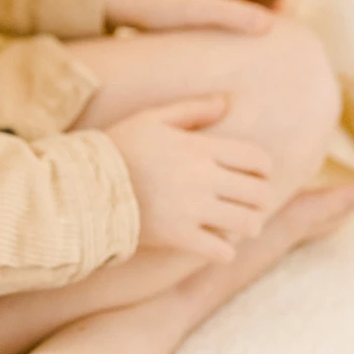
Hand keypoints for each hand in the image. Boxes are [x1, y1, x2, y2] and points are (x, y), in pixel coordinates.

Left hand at [104, 0, 300, 36]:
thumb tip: (271, 24)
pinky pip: (246, 7)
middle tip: (265, 38)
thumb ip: (233, 14)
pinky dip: (250, 21)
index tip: (274, 26)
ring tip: (250, 43)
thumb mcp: (196, 11)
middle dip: (283, 11)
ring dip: (266, 18)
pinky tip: (233, 41)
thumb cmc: (158, 4)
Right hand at [105, 93, 274, 260]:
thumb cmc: (120, 146)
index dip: (264, 168)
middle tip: (250, 200)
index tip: (257, 174)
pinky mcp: (181, 237)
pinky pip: (222, 252)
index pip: (256, 159)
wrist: (88, 184)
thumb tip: (226, 101)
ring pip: (248, 224)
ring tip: (238, 222)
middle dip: (262, 198)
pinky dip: (225, 249)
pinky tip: (214, 241)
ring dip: (249, 224)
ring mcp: (193, 209)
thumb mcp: (153, 118)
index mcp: (199, 148)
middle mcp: (203, 178)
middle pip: (260, 193)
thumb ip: (192, 109)